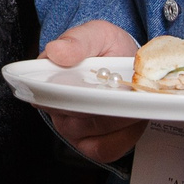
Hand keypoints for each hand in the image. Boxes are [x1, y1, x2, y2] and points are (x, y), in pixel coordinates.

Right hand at [41, 20, 142, 164]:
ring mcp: (73, 130)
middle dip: (105, 103)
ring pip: (93, 131)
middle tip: (129, 91)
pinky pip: (106, 149)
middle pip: (74, 115)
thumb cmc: (108, 51)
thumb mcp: (96, 34)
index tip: (95, 85)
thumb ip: (78, 39)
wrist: (129, 65)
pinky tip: (136, 118)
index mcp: (47, 78)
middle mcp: (55, 108)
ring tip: (138, 100)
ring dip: (120, 116)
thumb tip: (56, 51)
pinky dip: (126, 135)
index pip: (45, 92)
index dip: (68, 92)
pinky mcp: (93, 147)